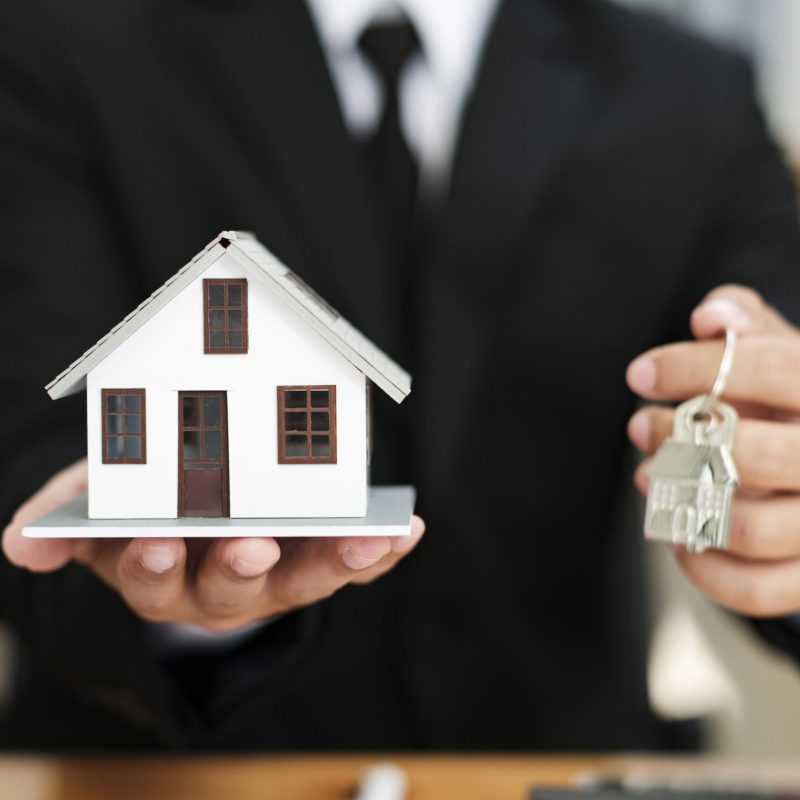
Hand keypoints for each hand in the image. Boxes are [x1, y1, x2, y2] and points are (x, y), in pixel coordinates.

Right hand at [2, 459, 424, 630]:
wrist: (195, 507)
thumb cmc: (143, 503)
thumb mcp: (96, 504)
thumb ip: (66, 521)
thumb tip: (19, 543)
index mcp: (162, 573)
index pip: (151, 580)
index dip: (149, 567)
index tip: (152, 544)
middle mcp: (220, 586)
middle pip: (231, 592)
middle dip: (239, 569)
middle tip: (251, 545)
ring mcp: (274, 576)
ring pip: (304, 581)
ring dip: (337, 563)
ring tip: (370, 538)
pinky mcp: (316, 557)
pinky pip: (351, 563)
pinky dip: (380, 552)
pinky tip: (406, 530)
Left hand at [626, 285, 799, 617]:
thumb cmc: (794, 399)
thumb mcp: (783, 354)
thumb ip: (749, 324)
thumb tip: (711, 316)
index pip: (773, 368)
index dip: (695, 367)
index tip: (639, 375)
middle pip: (753, 453)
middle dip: (676, 438)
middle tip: (639, 426)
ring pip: (750, 528)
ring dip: (681, 503)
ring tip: (646, 478)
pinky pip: (758, 591)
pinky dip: (705, 570)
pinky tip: (678, 537)